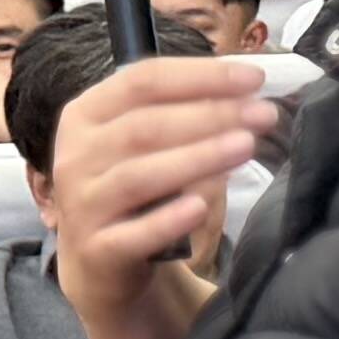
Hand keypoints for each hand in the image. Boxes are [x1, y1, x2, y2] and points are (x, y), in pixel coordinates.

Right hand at [55, 56, 279, 307]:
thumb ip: (181, 113)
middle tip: (262, 115)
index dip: (201, 76)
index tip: (254, 78)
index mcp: (86, 115)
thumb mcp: (141, 144)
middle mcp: (76, 155)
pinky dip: (168, 219)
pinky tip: (200, 207)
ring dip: (197, 158)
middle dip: (210, 115)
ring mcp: (82, 204)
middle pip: (144, 126)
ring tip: (246, 147)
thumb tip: (248, 91)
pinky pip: (134, 234)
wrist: (98, 262)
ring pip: (139, 176)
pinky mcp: (97, 250)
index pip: (142, 82)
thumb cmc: (131, 190)